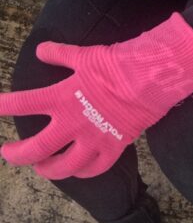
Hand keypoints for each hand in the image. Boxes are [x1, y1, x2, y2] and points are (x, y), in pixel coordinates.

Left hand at [0, 13, 192, 179]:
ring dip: (48, 169)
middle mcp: (71, 124)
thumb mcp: (85, 55)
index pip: (23, 104)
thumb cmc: (116, 63)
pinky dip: (84, 172)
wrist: (149, 78)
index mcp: (61, 99)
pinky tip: (78, 170)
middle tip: (8, 153)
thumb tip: (41, 50)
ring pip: (63, 167)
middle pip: (36, 150)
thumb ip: (61, 55)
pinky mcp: (112, 147)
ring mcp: (92, 140)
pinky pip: (94, 169)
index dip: (3, 106)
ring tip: (41, 167)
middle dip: (17, 154)